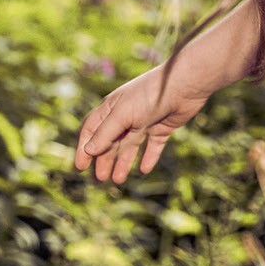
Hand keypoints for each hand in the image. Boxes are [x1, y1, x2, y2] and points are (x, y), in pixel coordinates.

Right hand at [74, 64, 211, 184]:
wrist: (184, 85)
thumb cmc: (149, 95)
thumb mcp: (123, 115)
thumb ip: (106, 133)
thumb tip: (88, 150)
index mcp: (111, 108)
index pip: (91, 130)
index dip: (84, 148)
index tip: (80, 168)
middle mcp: (126, 116)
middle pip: (110, 142)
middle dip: (104, 160)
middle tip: (100, 179)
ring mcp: (144, 122)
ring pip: (130, 146)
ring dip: (123, 162)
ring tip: (118, 180)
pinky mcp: (162, 128)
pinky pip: (153, 146)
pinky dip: (148, 158)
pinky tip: (144, 170)